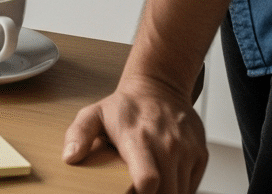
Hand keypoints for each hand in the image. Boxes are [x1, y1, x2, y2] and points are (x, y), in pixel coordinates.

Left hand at [63, 75, 206, 192]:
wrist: (159, 88)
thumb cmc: (125, 107)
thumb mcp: (93, 114)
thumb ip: (78, 135)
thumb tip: (70, 157)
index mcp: (138, 139)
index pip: (148, 179)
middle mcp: (167, 145)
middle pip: (166, 192)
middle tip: (135, 191)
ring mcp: (187, 150)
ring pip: (181, 192)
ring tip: (148, 187)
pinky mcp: (201, 155)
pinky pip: (193, 185)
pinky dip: (179, 189)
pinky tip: (164, 181)